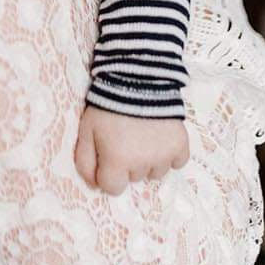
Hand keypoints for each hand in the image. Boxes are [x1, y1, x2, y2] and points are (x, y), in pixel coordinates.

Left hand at [74, 105, 188, 194]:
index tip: (109, 156)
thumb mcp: (86, 130)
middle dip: (128, 163)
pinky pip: (177, 162)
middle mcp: (142, 163)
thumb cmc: (107, 104)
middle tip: (126, 137)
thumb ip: (84, 161)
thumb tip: (95, 185)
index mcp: (117, 161)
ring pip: (156, 172)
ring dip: (150, 159)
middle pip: (134, 177)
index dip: (109, 173)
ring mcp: (163, 155)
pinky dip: (171, 154)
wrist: (137, 76)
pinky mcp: (180, 145)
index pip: (113, 188)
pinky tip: (161, 137)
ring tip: (143, 134)